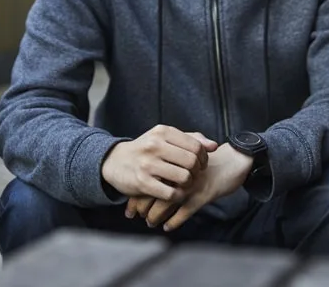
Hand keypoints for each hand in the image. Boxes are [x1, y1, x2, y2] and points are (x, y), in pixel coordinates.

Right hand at [101, 125, 216, 200]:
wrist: (115, 161)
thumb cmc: (146, 149)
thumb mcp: (165, 137)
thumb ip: (190, 139)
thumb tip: (214, 147)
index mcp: (163, 132)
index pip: (196, 146)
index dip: (203, 158)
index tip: (200, 164)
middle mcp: (155, 145)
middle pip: (192, 162)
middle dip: (197, 172)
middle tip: (194, 176)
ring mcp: (148, 164)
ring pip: (184, 178)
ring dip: (188, 185)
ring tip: (185, 184)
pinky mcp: (142, 183)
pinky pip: (172, 193)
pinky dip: (178, 196)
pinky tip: (176, 194)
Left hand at [133, 143, 251, 230]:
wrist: (235, 160)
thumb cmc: (211, 160)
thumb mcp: (190, 156)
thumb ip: (173, 162)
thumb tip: (153, 175)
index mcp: (173, 160)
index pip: (149, 177)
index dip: (138, 193)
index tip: (130, 205)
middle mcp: (179, 172)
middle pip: (154, 191)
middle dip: (141, 206)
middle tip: (134, 215)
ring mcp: (191, 185)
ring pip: (166, 203)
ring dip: (155, 216)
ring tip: (149, 222)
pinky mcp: (203, 195)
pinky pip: (184, 212)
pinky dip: (174, 221)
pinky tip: (167, 227)